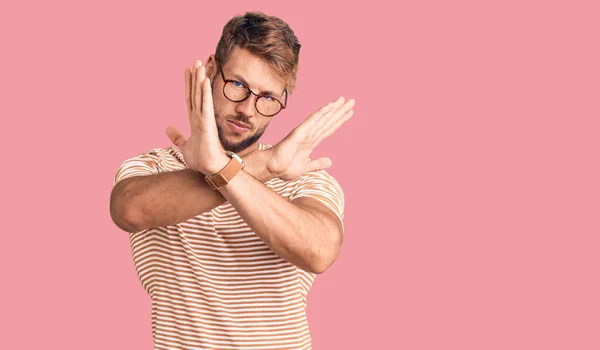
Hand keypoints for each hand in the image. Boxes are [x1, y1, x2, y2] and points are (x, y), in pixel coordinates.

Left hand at [165, 60, 228, 174]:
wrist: (211, 170)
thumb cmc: (202, 160)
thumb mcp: (184, 146)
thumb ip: (177, 137)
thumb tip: (168, 129)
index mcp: (195, 121)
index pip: (191, 98)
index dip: (188, 84)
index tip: (187, 70)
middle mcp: (200, 117)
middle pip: (196, 93)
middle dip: (195, 77)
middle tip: (196, 60)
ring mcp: (204, 119)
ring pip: (201, 95)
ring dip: (200, 79)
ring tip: (200, 64)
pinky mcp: (207, 124)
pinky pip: (206, 105)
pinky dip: (205, 93)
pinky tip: (204, 81)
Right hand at [266, 96, 354, 180]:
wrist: (273, 169)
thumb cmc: (285, 167)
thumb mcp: (306, 167)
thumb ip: (317, 163)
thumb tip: (330, 162)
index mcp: (312, 142)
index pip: (329, 128)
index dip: (339, 121)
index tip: (350, 113)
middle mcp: (310, 134)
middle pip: (328, 121)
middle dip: (340, 111)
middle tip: (352, 101)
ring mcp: (305, 133)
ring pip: (322, 119)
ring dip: (333, 109)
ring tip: (343, 100)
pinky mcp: (299, 133)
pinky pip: (311, 122)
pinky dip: (320, 114)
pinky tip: (329, 107)